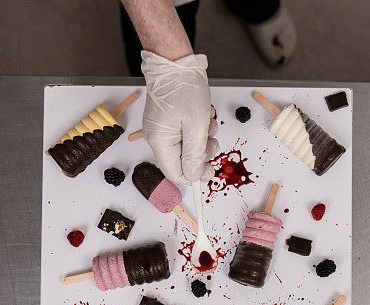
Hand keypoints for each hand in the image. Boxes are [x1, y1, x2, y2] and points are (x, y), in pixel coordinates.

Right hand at [141, 51, 219, 185]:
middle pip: (183, 161)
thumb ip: (195, 155)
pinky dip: (199, 127)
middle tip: (212, 140)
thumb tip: (195, 177)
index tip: (211, 170)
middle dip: (202, 152)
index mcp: (160, 141)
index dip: (195, 175)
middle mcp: (157, 138)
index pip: (176, 174)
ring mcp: (163, 129)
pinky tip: (203, 114)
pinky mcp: (169, 121)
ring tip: (208, 121)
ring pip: (188, 147)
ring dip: (203, 137)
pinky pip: (186, 133)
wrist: (175, 61)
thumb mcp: (196, 125)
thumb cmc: (183, 87)